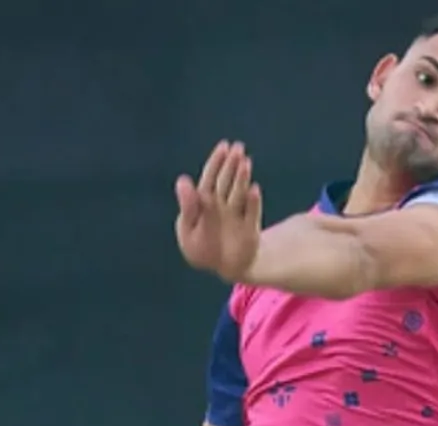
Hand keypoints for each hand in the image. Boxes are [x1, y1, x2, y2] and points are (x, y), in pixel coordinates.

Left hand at [175, 140, 262, 281]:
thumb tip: (183, 180)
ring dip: (241, 178)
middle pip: (227, 181)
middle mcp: (223, 204)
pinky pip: (251, 214)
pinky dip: (252, 203)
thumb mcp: (188, 230)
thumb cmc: (203, 248)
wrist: (224, 268)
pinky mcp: (249, 229)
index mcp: (205, 202)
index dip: (216, 162)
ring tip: (245, 162)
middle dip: (231, 164)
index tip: (223, 146)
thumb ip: (188, 206)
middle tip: (238, 146)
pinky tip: (254, 190)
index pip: (210, 177)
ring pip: (238, 193)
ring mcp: (237, 215)